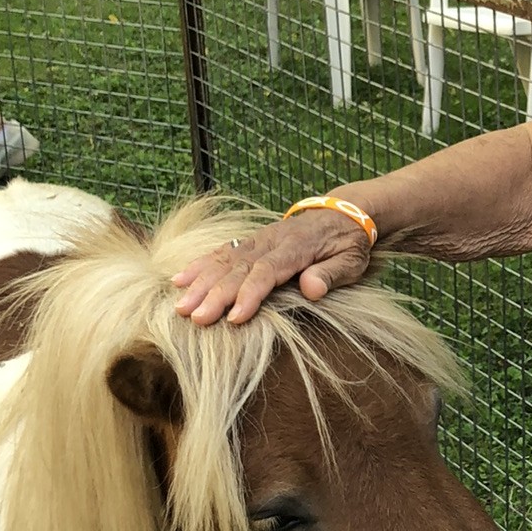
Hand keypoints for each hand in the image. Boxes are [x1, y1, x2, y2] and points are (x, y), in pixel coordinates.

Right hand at [172, 209, 371, 324]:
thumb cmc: (349, 244)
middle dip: (215, 294)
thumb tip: (311, 289)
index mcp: (297, 248)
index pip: (268, 271)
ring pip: (225, 260)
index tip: (235, 317)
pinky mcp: (251, 240)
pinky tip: (179, 280)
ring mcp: (259, 239)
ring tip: (180, 305)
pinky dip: (199, 265)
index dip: (250, 294)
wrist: (345, 212)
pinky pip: (222, 251)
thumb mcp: (352, 261)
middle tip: (196, 318)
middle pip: (239, 268)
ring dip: (200, 282)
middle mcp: (272, 241)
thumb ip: (332, 274)